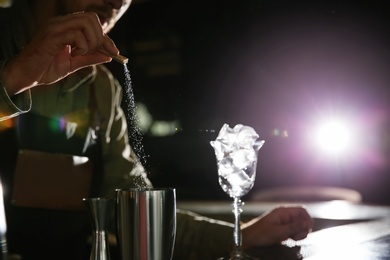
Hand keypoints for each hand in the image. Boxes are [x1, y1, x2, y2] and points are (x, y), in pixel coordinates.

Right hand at [1, 12, 118, 94]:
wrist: (26, 75)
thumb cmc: (46, 68)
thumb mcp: (74, 63)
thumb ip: (90, 58)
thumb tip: (108, 56)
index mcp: (66, 27)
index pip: (93, 23)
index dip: (106, 38)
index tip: (114, 52)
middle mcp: (60, 22)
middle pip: (92, 18)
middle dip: (101, 38)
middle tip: (97, 53)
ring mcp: (55, 27)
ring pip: (86, 23)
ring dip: (92, 41)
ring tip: (82, 54)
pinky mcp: (52, 35)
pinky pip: (76, 35)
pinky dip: (82, 47)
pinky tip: (73, 54)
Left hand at [241, 206, 312, 248]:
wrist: (249, 238)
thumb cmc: (261, 233)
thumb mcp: (278, 231)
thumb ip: (293, 227)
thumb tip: (306, 223)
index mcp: (283, 211)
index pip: (302, 210)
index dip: (307, 219)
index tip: (306, 229)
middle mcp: (285, 215)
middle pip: (302, 219)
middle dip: (303, 228)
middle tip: (297, 236)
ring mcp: (284, 221)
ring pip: (299, 225)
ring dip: (299, 233)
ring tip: (291, 238)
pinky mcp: (283, 228)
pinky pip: (294, 230)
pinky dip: (295, 235)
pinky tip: (289, 238)